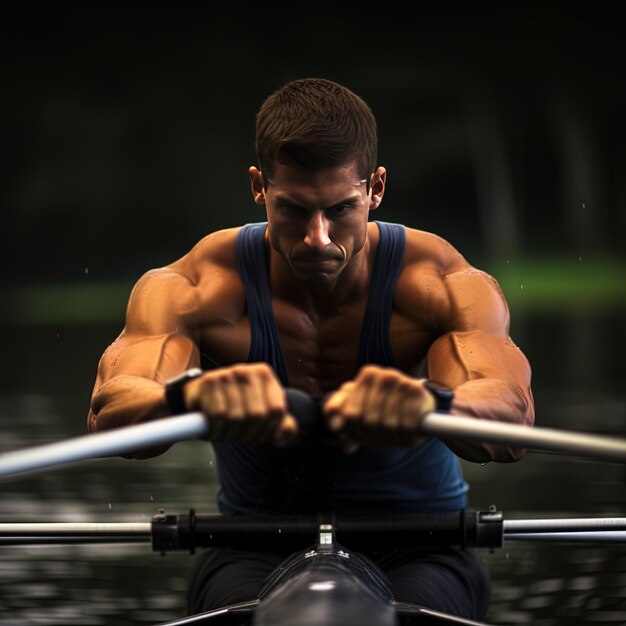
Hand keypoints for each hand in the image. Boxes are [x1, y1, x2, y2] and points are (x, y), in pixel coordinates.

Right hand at [183, 363, 297, 443]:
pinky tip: (212, 429)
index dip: (268, 431)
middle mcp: (247, 371)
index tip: (257, 436)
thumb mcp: (260, 412)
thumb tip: (289, 430)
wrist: (198, 395)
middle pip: (257, 416)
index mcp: (265, 375)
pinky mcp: (209, 382)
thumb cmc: (232, 405)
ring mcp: (227, 374)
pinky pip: (218, 417)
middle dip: (247, 434)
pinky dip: (215, 430)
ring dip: (229, 434)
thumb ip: (280, 424)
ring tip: (224, 433)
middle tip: (237, 436)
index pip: (276, 411)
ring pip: (237, 418)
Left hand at [322, 365, 435, 452]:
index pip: (351, 414)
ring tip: (395, 436)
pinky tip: (408, 434)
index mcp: (368, 374)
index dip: (356, 432)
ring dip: (392, 438)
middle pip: (369, 420)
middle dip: (374, 436)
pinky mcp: (419, 395)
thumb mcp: (359, 410)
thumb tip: (334, 426)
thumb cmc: (385, 410)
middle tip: (382, 438)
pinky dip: (406, 437)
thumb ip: (338, 414)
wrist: (422, 407)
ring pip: (387, 424)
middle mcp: (385, 374)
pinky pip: (406, 426)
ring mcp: (403, 381)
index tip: (363, 435)